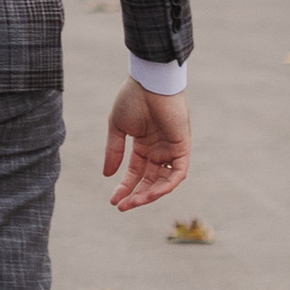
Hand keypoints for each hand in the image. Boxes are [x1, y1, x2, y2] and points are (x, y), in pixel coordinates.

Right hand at [102, 80, 190, 214]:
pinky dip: (167, 185)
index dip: (125, 186)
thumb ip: (114, 151)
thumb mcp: (117, 127)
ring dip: (150, 194)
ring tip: (134, 202)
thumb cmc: (132, 99)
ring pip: (163, 181)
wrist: (149, 82)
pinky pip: (177, 173)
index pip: (135, 172)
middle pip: (149, 180)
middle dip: (136, 195)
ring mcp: (171, 150)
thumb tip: (107, 175)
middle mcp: (158, 150)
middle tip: (122, 207)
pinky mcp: (182, 148)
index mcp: (143, 145)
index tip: (113, 200)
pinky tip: (152, 193)